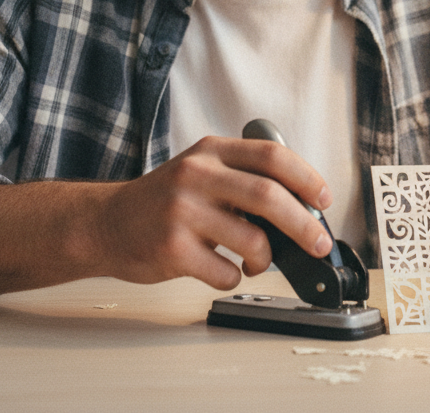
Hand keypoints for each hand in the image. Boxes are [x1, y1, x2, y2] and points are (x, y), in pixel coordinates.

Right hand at [96, 135, 334, 289]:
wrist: (105, 223)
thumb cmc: (162, 201)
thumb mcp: (201, 172)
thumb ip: (242, 180)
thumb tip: (301, 210)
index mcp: (211, 152)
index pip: (272, 156)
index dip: (306, 177)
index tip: (324, 199)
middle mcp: (196, 175)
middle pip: (269, 197)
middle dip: (304, 225)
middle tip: (318, 244)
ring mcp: (182, 212)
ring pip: (252, 240)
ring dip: (266, 259)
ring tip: (259, 261)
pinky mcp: (171, 249)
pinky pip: (225, 272)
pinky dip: (235, 277)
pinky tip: (224, 270)